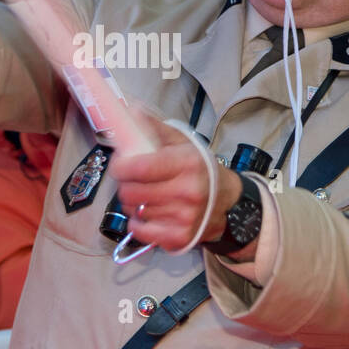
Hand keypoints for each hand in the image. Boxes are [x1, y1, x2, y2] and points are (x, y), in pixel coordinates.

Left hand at [109, 112, 241, 252]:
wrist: (228, 202)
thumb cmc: (201, 170)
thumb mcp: (183, 144)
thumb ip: (155, 129)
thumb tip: (131, 111)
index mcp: (187, 163)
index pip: (140, 167)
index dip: (121, 166)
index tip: (119, 164)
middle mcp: (187, 192)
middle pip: (131, 192)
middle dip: (125, 184)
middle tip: (131, 180)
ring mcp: (183, 218)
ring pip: (134, 210)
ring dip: (133, 203)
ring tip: (144, 195)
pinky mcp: (179, 238)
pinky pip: (140, 232)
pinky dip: (138, 223)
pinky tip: (147, 214)